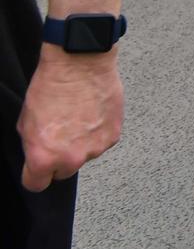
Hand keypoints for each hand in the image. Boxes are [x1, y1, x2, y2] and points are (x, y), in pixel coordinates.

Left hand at [17, 51, 122, 190]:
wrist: (81, 63)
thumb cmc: (52, 86)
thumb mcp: (25, 122)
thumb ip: (33, 147)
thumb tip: (40, 153)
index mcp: (44, 157)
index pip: (36, 185)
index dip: (35, 174)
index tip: (38, 167)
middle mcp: (72, 158)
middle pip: (63, 172)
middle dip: (59, 158)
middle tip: (59, 135)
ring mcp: (96, 147)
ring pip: (85, 155)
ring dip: (81, 143)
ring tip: (78, 118)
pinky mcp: (113, 135)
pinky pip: (101, 142)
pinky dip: (97, 132)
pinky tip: (91, 114)